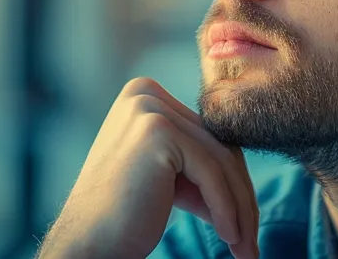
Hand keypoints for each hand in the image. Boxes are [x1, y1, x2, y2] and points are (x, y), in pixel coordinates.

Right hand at [37, 77, 259, 258]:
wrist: (88, 244)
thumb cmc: (125, 217)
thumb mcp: (169, 178)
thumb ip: (199, 163)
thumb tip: (245, 177)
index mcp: (144, 95)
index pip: (208, 135)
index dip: (232, 180)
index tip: (245, 221)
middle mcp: (145, 93)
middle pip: (217, 143)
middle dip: (239, 195)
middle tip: (250, 240)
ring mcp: (149, 109)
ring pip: (220, 159)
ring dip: (239, 207)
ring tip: (246, 247)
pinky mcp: (157, 131)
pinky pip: (211, 172)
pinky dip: (226, 208)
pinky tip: (230, 237)